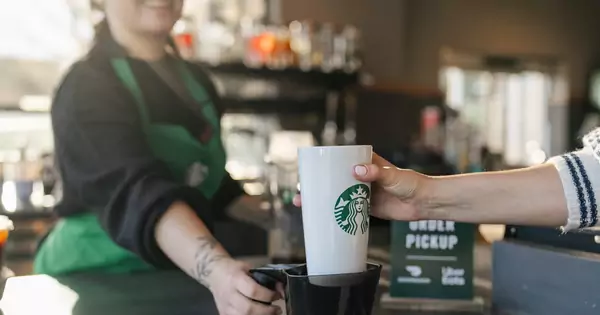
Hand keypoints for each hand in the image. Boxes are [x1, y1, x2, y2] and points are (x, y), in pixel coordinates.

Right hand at [207, 258, 281, 314]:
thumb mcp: (248, 267)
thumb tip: (280, 287)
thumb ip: (263, 277)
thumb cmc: (233, 270)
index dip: (268, 295)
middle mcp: (229, 294)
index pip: (253, 290)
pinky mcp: (224, 313)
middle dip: (267, 311)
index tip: (277, 295)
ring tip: (271, 313)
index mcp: (235, 279)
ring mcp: (225, 306)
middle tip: (277, 309)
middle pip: (248, 309)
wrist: (215, 274)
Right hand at [294, 153, 429, 220]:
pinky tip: (321, 218)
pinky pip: (346, 209)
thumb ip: (375, 172)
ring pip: (336, 194)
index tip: (307, 171)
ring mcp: (361, 191)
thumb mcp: (392, 175)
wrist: (425, 203)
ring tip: (305, 206)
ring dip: (321, 200)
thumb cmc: (411, 183)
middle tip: (300, 193)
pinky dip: (334, 213)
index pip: (338, 160)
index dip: (321, 165)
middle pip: (332, 179)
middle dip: (315, 185)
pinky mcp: (365, 206)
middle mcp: (360, 176)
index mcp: (364, 162)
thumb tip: (356, 171)